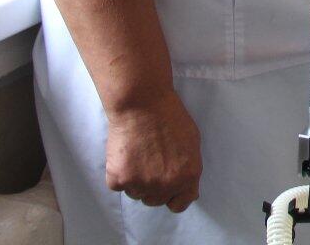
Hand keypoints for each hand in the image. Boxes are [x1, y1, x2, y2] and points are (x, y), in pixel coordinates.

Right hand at [105, 91, 202, 211]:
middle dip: (153, 186)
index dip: (173, 196)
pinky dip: (118, 173)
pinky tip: (124, 154)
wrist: (142, 104)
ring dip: (135, 180)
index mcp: (187, 176)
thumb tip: (186, 186)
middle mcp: (166, 186)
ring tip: (137, 154)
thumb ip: (188, 168)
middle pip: (155, 200)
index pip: (179, 204)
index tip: (168, 188)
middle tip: (149, 163)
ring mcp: (141, 185)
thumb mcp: (192, 143)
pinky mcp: (119, 180)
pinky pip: (117, 185)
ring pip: (136, 193)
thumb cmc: (170, 117)